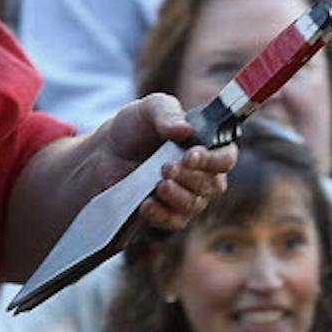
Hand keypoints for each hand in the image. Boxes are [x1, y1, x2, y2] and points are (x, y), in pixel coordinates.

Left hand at [104, 94, 235, 230]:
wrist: (105, 153)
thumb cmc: (135, 128)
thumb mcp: (148, 110)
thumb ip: (167, 113)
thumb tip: (185, 129)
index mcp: (206, 146)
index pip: (226, 158)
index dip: (213, 160)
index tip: (190, 156)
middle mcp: (203, 173)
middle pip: (213, 185)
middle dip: (190, 178)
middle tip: (166, 168)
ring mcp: (187, 196)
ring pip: (194, 204)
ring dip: (178, 196)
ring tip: (159, 185)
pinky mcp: (168, 214)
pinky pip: (174, 221)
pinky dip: (161, 214)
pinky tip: (146, 204)